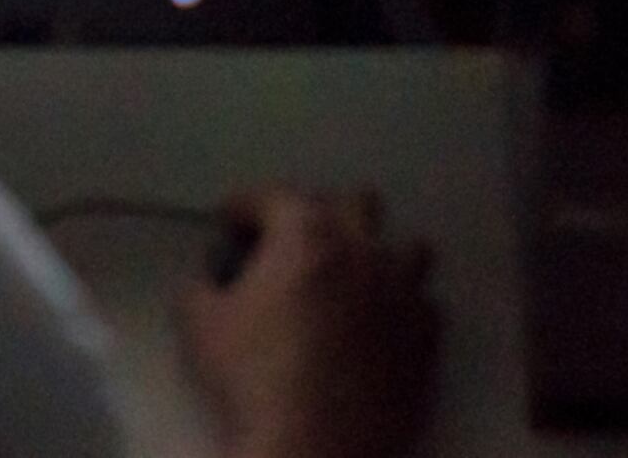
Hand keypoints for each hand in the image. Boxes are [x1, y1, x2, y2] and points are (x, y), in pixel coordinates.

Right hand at [176, 187, 440, 457]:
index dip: (245, 206)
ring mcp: (404, 295)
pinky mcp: (427, 340)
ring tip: (357, 281)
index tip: (230, 224)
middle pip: (355, 203)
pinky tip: (382, 329)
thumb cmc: (253, 379)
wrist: (316, 445)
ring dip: (381, 256)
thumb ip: (200, 289)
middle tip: (296, 249)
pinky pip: (425, 307)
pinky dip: (403, 310)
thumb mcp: (200, 327)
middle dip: (323, 215)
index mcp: (306, 237)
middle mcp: (364, 251)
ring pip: (410, 248)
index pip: (274, 195)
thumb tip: (206, 282)